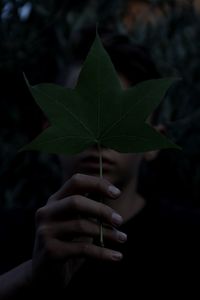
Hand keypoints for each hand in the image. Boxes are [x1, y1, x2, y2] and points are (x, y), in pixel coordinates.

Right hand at [32, 173, 126, 291]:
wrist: (44, 275)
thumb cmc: (67, 243)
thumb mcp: (76, 222)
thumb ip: (89, 208)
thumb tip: (114, 192)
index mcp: (54, 200)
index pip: (76, 181)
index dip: (98, 184)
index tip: (117, 193)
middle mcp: (46, 212)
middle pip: (76, 202)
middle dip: (102, 210)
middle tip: (120, 220)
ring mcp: (45, 231)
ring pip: (81, 225)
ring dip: (107, 233)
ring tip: (122, 238)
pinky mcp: (50, 251)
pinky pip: (83, 249)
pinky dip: (103, 253)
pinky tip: (117, 256)